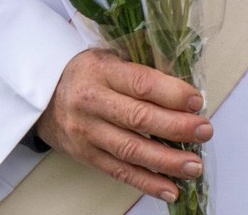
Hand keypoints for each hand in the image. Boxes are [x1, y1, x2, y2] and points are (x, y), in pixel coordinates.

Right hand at [35, 49, 211, 202]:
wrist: (43, 96)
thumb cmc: (87, 74)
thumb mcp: (109, 58)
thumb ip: (140, 71)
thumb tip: (184, 92)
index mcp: (101, 70)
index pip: (140, 83)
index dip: (171, 93)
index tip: (196, 101)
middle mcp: (92, 101)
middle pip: (138, 118)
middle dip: (176, 127)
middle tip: (204, 131)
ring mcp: (87, 132)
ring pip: (131, 150)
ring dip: (167, 161)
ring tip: (194, 166)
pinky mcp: (86, 155)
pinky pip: (120, 171)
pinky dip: (147, 182)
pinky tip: (170, 189)